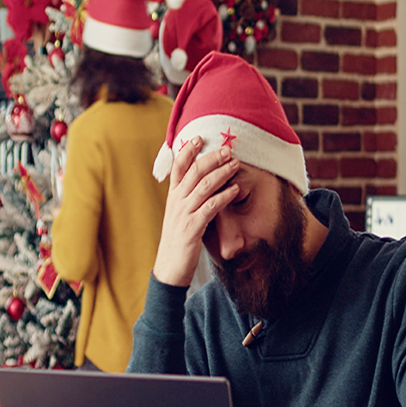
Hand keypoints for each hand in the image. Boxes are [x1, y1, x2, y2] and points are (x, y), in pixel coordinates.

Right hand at [152, 138, 240, 285]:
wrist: (169, 268)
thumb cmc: (178, 241)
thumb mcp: (179, 216)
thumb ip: (187, 198)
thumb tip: (200, 183)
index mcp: (172, 197)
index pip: (178, 168)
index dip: (187, 151)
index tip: (199, 138)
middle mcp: (176, 202)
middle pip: (194, 171)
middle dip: (212, 157)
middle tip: (228, 149)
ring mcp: (183, 214)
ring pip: (204, 186)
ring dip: (222, 172)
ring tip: (236, 164)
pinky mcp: (192, 228)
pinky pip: (210, 208)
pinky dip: (224, 196)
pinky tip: (235, 190)